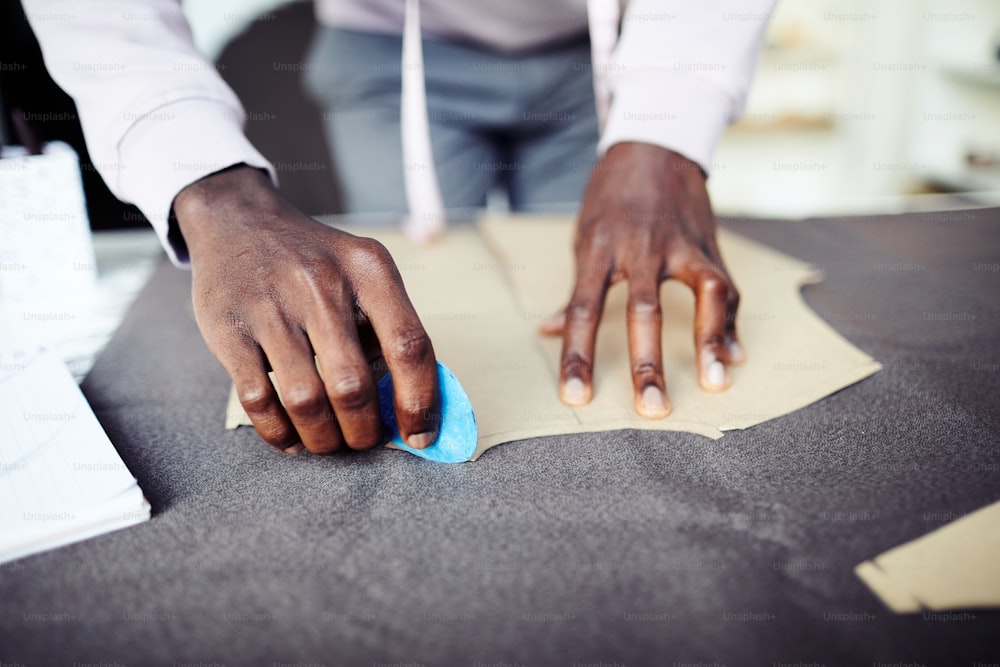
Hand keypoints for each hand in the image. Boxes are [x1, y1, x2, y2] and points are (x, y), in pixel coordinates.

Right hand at [174, 166, 439, 453]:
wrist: (238, 221)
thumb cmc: (314, 262)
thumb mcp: (361, 271)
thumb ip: (387, 328)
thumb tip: (412, 407)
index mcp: (368, 269)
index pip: (410, 345)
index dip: (420, 401)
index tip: (420, 435)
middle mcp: (321, 284)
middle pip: (354, 386)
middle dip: (364, 430)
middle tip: (365, 440)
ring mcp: (271, 307)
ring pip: (306, 400)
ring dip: (323, 438)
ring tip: (330, 443)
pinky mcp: (228, 329)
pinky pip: (258, 400)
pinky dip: (279, 432)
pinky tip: (291, 438)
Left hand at [541, 142, 742, 416]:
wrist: (654, 143)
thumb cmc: (612, 197)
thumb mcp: (584, 236)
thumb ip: (574, 288)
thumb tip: (547, 331)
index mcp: (599, 248)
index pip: (583, 309)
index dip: (577, 355)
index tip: (575, 396)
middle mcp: (641, 246)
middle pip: (643, 310)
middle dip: (646, 363)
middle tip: (651, 409)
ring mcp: (681, 244)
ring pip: (700, 294)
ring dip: (708, 342)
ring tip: (714, 384)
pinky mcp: (709, 244)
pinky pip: (725, 287)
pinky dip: (730, 324)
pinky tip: (733, 358)